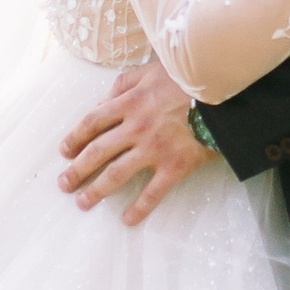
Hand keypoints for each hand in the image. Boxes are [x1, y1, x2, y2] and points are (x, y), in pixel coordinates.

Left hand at [59, 55, 211, 223]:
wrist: (224, 92)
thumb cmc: (189, 78)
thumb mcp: (152, 70)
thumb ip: (124, 83)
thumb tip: (103, 102)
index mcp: (129, 102)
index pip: (92, 122)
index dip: (75, 138)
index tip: (65, 151)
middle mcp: (135, 127)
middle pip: (97, 152)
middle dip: (77, 170)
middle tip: (64, 184)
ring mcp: (154, 149)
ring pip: (116, 174)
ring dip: (96, 191)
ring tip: (83, 203)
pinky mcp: (175, 166)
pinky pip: (153, 192)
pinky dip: (139, 208)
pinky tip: (127, 220)